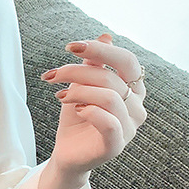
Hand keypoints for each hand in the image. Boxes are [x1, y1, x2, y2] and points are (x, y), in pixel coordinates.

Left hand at [42, 34, 146, 176]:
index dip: (101, 50)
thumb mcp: (81, 86)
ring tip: (59, 96)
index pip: (127, 61)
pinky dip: (89, 111)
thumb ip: (94, 64)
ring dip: (78, 91)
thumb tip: (105, 36)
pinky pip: (110, 122)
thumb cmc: (76, 118)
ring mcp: (129, 128)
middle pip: (111, 77)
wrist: (66, 153)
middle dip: (77, 71)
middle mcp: (137, 107)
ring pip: (109, 97)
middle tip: (51, 75)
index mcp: (133, 89)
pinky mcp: (116, 145)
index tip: (70, 47)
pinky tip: (75, 110)